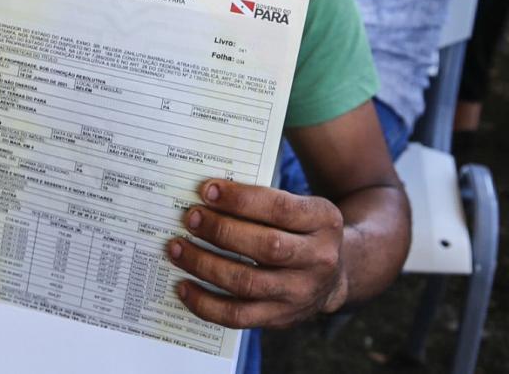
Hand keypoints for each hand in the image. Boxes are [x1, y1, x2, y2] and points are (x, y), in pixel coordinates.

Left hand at [167, 179, 347, 329]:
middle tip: (190, 218)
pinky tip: (184, 286)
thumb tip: (207, 193)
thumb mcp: (298, 206)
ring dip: (205, 264)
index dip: (241, 200)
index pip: (280, 208)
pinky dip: (205, 303)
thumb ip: (263, 200)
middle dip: (221, 231)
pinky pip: (237, 316)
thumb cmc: (299, 231)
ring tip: (177, 249)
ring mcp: (300, 294)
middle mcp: (319, 260)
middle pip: (266, 247)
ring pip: (247, 282)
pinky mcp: (280, 318)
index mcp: (324, 221)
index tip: (207, 190)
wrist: (331, 275)